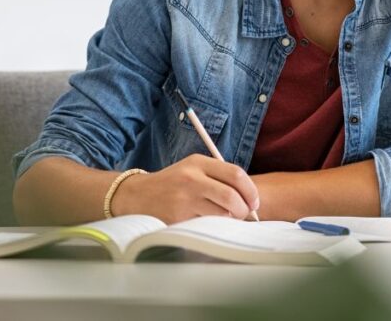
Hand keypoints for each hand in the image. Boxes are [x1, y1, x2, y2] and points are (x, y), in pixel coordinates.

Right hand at [111, 154, 259, 224]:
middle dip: (244, 209)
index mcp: (198, 162)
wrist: (136, 195)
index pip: (236, 174)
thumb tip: (249, 197)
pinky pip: (206, 226)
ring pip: (221, 214)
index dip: (250, 191)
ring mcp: (183, 199)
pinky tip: (210, 226)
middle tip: (245, 215)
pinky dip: (214, 228)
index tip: (254, 202)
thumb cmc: (172, 184)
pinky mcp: (177, 218)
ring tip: (227, 219)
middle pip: (231, 196)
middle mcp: (191, 178)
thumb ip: (218, 177)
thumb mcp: (192, 169)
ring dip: (230, 220)